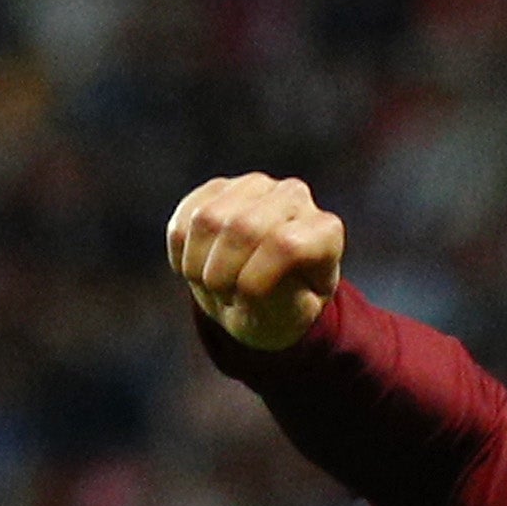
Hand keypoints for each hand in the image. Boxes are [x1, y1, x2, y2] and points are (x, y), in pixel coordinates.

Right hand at [168, 174, 346, 351]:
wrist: (266, 293)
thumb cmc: (286, 309)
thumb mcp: (293, 318)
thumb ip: (281, 302)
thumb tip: (249, 281)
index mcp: (325, 231)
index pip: (285, 244)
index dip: (256, 278)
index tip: (247, 301)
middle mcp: (294, 197)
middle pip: (243, 227)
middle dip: (223, 273)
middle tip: (222, 298)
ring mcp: (256, 186)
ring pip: (208, 218)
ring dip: (199, 265)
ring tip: (210, 287)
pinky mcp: (218, 187)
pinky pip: (186, 217)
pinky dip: (181, 254)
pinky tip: (194, 272)